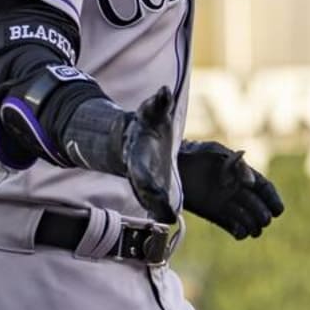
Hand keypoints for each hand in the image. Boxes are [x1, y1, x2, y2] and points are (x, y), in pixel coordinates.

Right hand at [119, 86, 176, 223]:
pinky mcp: (154, 186)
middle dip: (153, 199)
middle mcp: (139, 171)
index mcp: (138, 153)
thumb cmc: (148, 123)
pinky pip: (158, 201)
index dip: (146, 178)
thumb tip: (165, 90)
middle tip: (165, 212)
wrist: (136, 138)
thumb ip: (159, 102)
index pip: (141, 168)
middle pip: (144, 188)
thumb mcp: (153, 110)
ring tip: (170, 218)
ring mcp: (145, 181)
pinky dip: (163, 210)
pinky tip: (172, 218)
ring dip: (158, 208)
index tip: (153, 188)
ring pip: (150, 198)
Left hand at [177, 140, 284, 238]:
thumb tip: (251, 183)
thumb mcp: (217, 153)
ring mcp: (226, 203)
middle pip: (259, 206)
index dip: (273, 199)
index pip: (264, 188)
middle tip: (264, 219)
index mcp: (242, 174)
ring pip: (248, 219)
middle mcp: (237, 190)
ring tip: (253, 230)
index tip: (278, 210)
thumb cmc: (196, 154)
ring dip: (253, 226)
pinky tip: (240, 233)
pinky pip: (232, 226)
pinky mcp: (214, 214)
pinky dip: (238, 231)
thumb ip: (236, 165)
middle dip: (264, 214)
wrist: (172, 166)